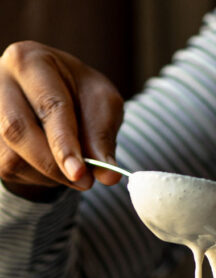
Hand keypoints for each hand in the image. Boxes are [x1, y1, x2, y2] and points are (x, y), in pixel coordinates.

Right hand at [0, 40, 123, 197]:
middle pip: (17, 130)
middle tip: (84, 182)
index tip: (80, 172)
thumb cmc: (79, 96)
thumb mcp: (102, 105)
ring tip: (72, 167)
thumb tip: (108, 175)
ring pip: (11, 155)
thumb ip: (103, 137)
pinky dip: (37, 177)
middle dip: (52, 164)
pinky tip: (52, 165)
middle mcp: (0, 81)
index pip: (48, 105)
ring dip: (48, 173)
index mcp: (30, 61)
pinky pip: (8, 168)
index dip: (64, 143)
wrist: (55, 100)